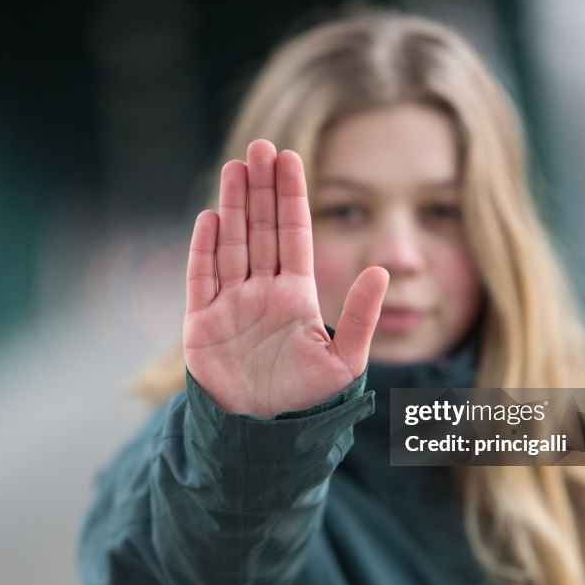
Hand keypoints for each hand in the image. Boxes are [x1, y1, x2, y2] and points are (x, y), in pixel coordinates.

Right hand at [183, 139, 388, 418]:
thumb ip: (360, 317)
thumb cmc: (307, 404)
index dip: (290, 196)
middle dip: (260, 187)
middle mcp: (262, 294)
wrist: (262, 439)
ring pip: (231, 244)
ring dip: (232, 205)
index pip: (293, 234)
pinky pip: (201, 278)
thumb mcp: (344, 361)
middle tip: (259, 145)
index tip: (289, 157)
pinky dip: (204, 248)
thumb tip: (383, 271)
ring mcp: (230, 305)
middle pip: (260, 229)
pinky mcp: (202, 324)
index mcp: (296, 297)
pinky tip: (209, 217)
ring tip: (235, 166)